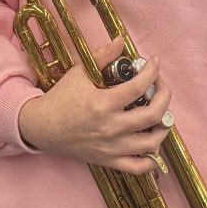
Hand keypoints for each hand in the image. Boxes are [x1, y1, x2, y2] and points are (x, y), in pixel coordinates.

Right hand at [17, 45, 169, 172]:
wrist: (42, 127)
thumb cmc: (61, 98)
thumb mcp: (79, 73)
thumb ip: (102, 56)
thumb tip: (121, 40)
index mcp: (103, 103)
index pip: (139, 86)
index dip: (152, 71)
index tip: (154, 63)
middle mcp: (111, 127)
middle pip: (153, 115)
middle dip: (164, 96)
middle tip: (161, 86)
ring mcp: (111, 147)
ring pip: (152, 143)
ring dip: (164, 127)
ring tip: (161, 114)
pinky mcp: (109, 161)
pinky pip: (138, 167)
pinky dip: (152, 160)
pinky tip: (153, 143)